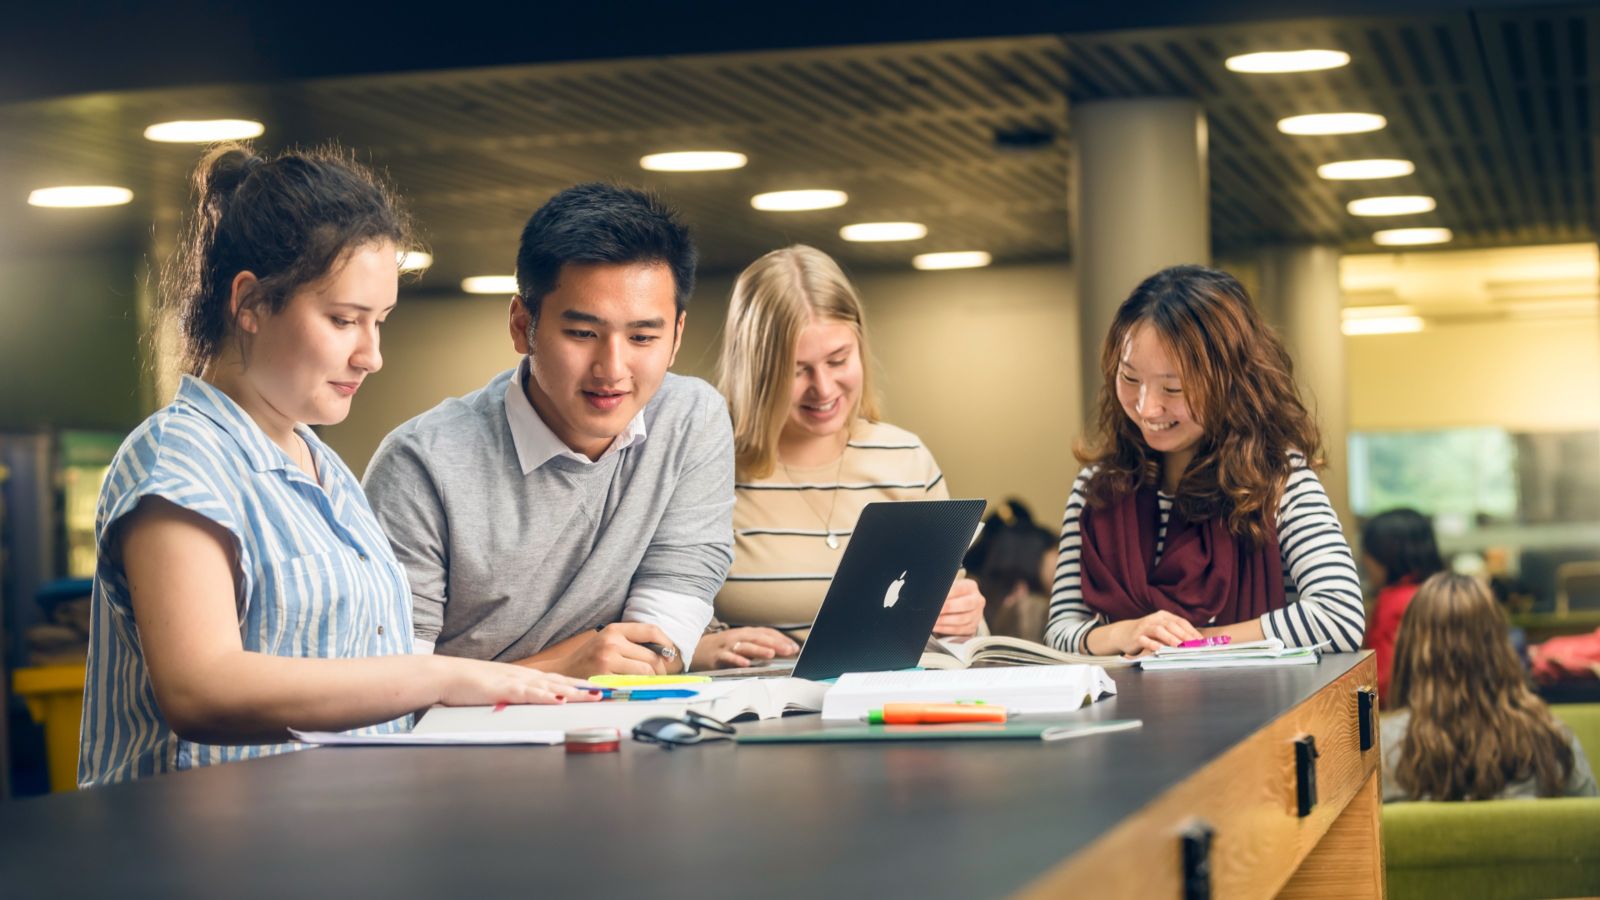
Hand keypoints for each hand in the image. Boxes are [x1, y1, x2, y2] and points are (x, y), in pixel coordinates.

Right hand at [432, 657, 599, 706]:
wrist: (446, 675)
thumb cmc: (471, 685)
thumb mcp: (502, 690)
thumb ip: (520, 696)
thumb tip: (535, 704)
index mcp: (527, 677)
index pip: (562, 681)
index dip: (585, 685)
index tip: (605, 689)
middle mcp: (527, 677)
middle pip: (565, 682)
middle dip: (589, 688)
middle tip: (613, 692)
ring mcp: (516, 682)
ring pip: (553, 687)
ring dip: (576, 691)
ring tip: (597, 696)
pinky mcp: (503, 690)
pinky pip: (528, 693)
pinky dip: (545, 696)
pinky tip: (559, 699)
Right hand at [552, 622, 678, 676]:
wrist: (562, 672)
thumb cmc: (589, 658)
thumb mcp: (607, 641)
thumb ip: (631, 642)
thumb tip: (664, 652)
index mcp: (614, 630)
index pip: (651, 630)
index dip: (666, 642)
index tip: (670, 653)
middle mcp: (612, 642)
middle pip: (652, 656)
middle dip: (661, 669)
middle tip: (661, 675)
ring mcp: (608, 659)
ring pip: (646, 671)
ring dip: (652, 679)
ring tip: (649, 682)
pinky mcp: (605, 677)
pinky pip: (633, 683)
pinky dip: (639, 686)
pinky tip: (636, 687)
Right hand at [691, 627, 799, 669]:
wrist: (697, 649)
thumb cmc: (723, 647)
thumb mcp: (742, 643)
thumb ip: (758, 647)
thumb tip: (780, 652)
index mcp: (746, 633)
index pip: (767, 633)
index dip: (781, 639)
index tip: (794, 647)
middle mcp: (738, 636)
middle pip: (759, 638)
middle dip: (775, 644)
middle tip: (788, 650)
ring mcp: (728, 645)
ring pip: (745, 646)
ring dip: (759, 650)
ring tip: (771, 654)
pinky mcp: (718, 655)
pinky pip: (728, 657)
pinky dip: (737, 660)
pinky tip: (746, 664)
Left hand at [932, 578, 984, 636]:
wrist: (961, 604)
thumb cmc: (951, 594)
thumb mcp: (949, 586)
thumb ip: (941, 590)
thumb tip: (928, 594)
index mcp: (971, 587)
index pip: (960, 589)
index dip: (947, 593)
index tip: (935, 597)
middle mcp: (977, 600)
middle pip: (965, 604)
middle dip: (947, 607)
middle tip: (934, 610)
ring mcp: (976, 615)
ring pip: (961, 619)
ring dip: (944, 620)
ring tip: (932, 620)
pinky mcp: (972, 627)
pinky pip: (958, 630)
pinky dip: (944, 629)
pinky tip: (935, 627)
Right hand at [1087, 610, 1202, 656]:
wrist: (1124, 634)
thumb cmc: (1147, 633)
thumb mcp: (1162, 631)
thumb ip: (1175, 635)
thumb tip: (1194, 643)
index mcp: (1164, 616)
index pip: (1181, 622)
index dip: (1191, 631)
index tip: (1201, 640)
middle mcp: (1155, 619)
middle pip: (1171, 625)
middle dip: (1183, 635)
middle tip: (1193, 644)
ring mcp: (1144, 627)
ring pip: (1158, 630)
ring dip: (1170, 638)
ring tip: (1179, 645)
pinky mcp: (1136, 636)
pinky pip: (1144, 639)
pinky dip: (1152, 644)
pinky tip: (1158, 648)